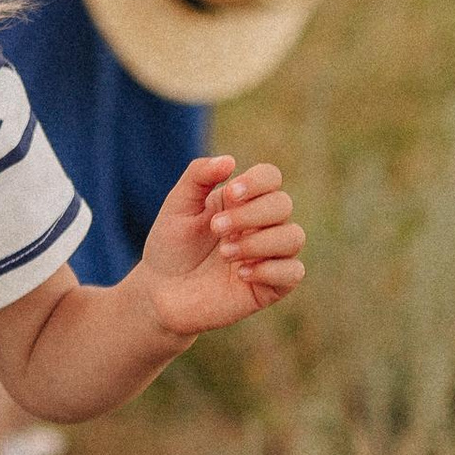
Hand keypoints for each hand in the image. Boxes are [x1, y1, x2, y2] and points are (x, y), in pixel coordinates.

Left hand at [136, 155, 305, 337]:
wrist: (160, 294)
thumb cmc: (170, 247)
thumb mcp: (178, 206)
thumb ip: (199, 176)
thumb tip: (230, 160)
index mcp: (243, 201)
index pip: (270, 177)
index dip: (257, 182)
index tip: (231, 194)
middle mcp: (261, 225)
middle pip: (283, 204)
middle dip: (250, 214)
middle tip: (216, 229)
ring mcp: (268, 256)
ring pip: (294, 237)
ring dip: (260, 242)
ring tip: (225, 253)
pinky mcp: (270, 287)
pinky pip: (293, 272)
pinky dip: (270, 270)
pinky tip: (240, 274)